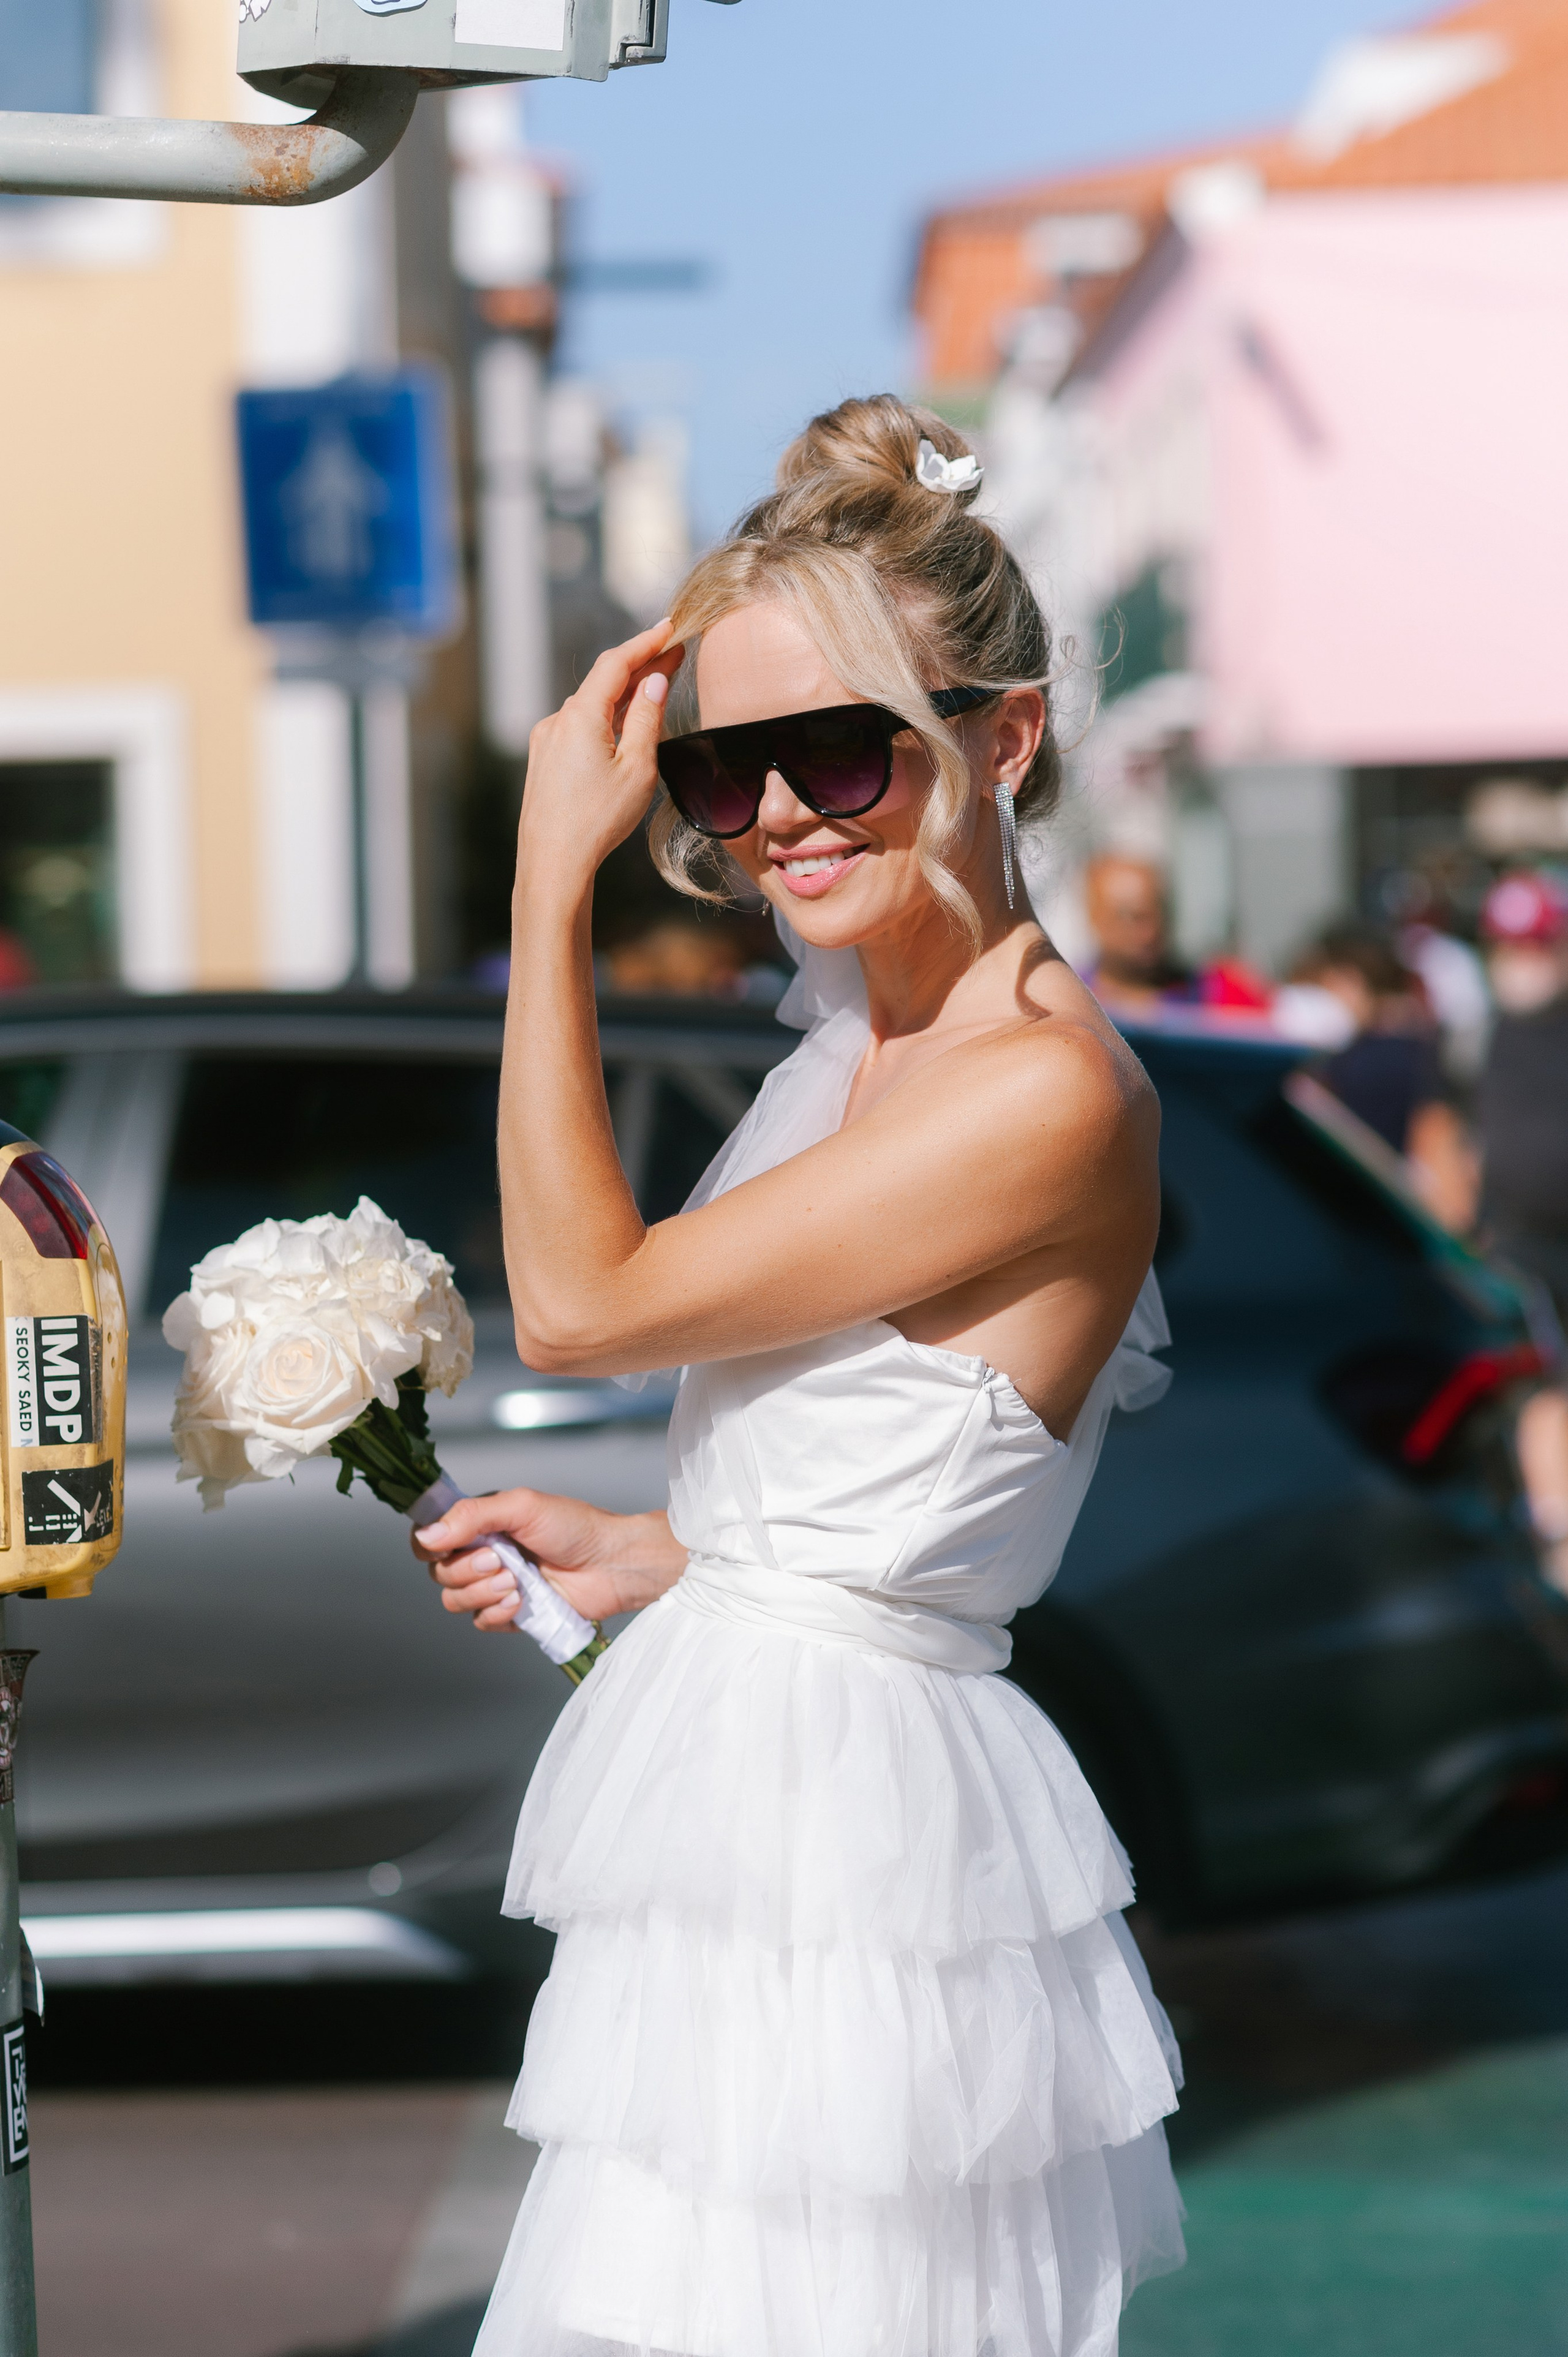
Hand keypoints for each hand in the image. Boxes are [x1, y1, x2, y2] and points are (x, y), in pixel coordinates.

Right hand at [411, 1487, 686, 1633]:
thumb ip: (472, 1516)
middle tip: (501, 1560)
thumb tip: (428, 1536)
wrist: (611, 1564)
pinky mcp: (510, 1613)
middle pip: (438, 1573)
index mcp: (480, 1524)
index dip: (428, 1546)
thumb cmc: (575, 1527)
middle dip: (466, 1569)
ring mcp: (495, 1585)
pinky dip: (497, 1613)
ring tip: (516, 1581)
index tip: (444, 1547)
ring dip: (482, 1592)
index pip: (428, 1538)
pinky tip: (521, 1601)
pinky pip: (480, 1622)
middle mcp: (482, 1554)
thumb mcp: (522, 1506)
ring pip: (454, 1600)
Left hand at [518, 620, 684, 891]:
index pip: (616, 663)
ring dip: (623, 697)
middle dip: (639, 668)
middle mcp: (557, 720)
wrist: (552, 864)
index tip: (670, 627)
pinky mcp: (543, 761)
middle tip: (673, 655)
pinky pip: (578, 729)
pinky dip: (605, 721)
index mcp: (580, 715)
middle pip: (603, 683)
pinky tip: (623, 730)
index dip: (646, 641)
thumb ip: (647, 719)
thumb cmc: (598, 820)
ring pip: (591, 707)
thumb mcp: (638, 768)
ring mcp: (546, 741)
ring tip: (655, 690)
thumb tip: (654, 682)